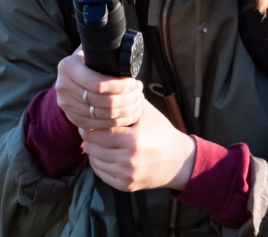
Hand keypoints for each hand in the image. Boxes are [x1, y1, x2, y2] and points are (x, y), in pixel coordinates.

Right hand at [55, 46, 144, 129]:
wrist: (70, 77)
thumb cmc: (88, 60)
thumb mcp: (90, 50)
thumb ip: (103, 49)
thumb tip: (124, 49)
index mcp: (68, 67)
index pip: (99, 83)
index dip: (120, 86)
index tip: (133, 82)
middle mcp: (63, 87)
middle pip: (103, 102)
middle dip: (127, 99)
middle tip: (139, 93)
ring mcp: (67, 105)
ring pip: (104, 115)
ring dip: (127, 111)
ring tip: (138, 103)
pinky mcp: (73, 119)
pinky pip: (100, 125)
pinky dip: (119, 122)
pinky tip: (130, 114)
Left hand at [80, 99, 195, 191]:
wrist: (179, 161)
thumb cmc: (161, 133)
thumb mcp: (148, 113)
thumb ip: (129, 99)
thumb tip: (111, 81)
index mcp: (133, 139)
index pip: (97, 133)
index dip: (89, 126)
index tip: (88, 121)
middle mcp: (128, 159)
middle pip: (92, 148)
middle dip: (88, 138)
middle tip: (89, 131)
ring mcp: (127, 174)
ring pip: (94, 161)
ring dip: (93, 151)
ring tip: (97, 142)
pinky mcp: (126, 185)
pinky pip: (101, 174)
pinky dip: (99, 164)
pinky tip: (104, 155)